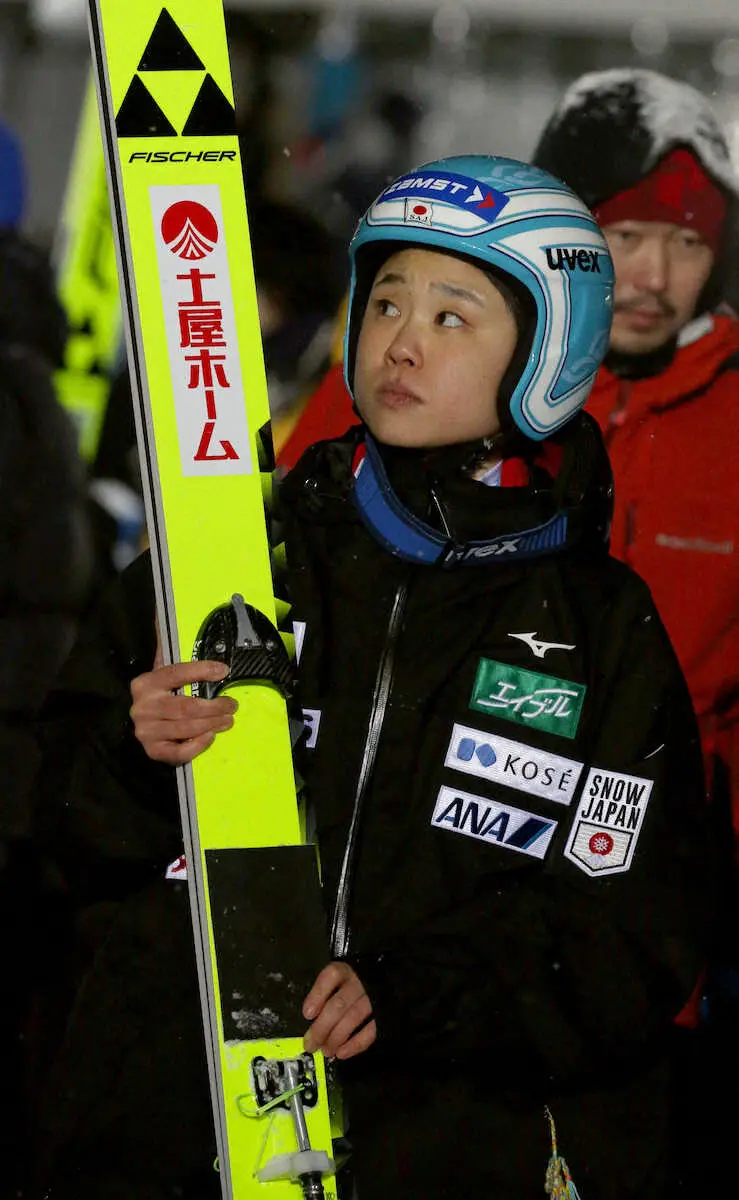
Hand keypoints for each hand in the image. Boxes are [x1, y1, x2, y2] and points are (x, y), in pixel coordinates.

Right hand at [130, 633, 237, 762]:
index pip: (176, 673)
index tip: (224, 670)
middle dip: (214, 706)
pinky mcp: (153, 751)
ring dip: (212, 723)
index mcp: (145, 683)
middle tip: (233, 704)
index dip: (201, 670)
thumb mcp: (161, 671)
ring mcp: (146, 731)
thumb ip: (165, 646)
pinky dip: (197, 745)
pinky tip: (210, 736)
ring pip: (186, 728)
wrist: (140, 726)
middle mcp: (143, 707)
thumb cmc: (160, 695)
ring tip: (228, 719)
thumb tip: (163, 611)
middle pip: (185, 707)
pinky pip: (179, 752)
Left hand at [303, 962, 376, 1059]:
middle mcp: (360, 982)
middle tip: (311, 1045)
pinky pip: (370, 1031)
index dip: (317, 995)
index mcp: (345, 970)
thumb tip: (310, 1017)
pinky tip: (342, 1053)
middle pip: (338, 1005)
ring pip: (352, 1019)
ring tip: (326, 1051)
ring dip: (336, 1039)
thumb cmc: (352, 983)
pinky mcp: (383, 1015)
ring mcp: (372, 999)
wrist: (386, 980)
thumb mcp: (338, 979)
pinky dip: (355, 1045)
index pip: (331, 977)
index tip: (307, 1014)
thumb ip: (325, 993)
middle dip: (322, 1028)